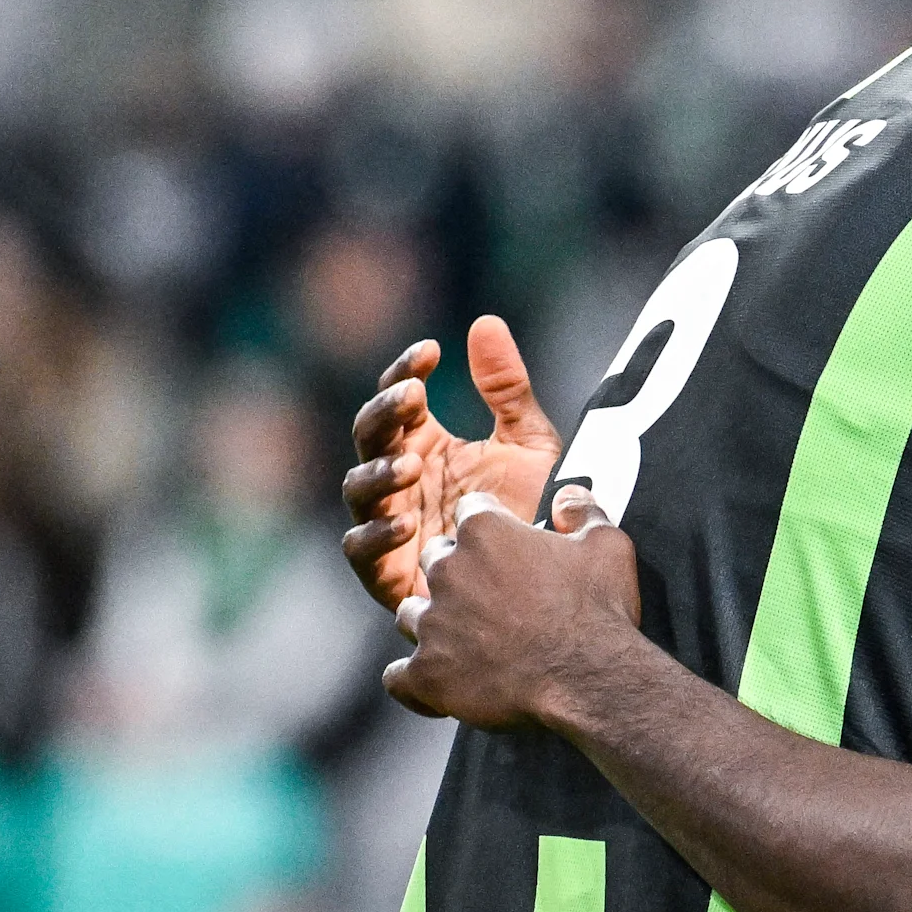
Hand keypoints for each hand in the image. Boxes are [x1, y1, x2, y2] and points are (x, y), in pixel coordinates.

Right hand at [341, 318, 563, 618]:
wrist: (551, 589)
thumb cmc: (535, 514)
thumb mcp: (529, 444)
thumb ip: (507, 389)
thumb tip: (485, 321)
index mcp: (426, 444)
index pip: (399, 398)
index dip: (405, 372)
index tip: (431, 352)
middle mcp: (400, 480)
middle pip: (370, 435)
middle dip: (386, 413)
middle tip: (414, 397)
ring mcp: (390, 523)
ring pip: (359, 491)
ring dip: (380, 473)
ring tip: (412, 462)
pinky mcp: (389, 572)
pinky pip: (363, 549)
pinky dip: (378, 534)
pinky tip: (409, 521)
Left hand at [382, 491, 641, 732]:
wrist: (591, 678)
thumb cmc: (598, 610)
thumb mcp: (607, 546)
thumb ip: (582, 511)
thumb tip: (567, 495)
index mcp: (485, 532)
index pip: (471, 510)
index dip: (492, 526)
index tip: (510, 546)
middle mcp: (447, 571)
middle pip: (433, 558)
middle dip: (457, 573)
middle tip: (492, 597)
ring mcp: (432, 624)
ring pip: (411, 614)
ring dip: (433, 623)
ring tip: (466, 641)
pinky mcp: (426, 673)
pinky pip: (398, 677)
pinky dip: (414, 681)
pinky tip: (436, 683)